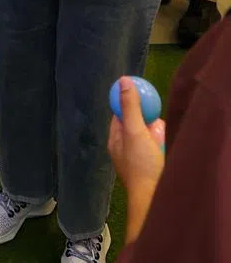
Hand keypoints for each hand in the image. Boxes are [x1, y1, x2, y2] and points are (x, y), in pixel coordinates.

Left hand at [108, 76, 165, 195]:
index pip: (120, 115)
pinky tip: (164, 151)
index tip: (143, 98)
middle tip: (155, 122)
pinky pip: (154, 152)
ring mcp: (136, 161)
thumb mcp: (134, 130)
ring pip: (146, 139)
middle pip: (135, 126)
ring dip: (154, 135)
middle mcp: (123, 149)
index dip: (130, 105)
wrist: (154, 199)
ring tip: (159, 139)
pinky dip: (160, 148)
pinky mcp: (148, 170)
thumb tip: (123, 80)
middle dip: (146, 121)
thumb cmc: (142, 163)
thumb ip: (130, 107)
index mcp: (114, 139)